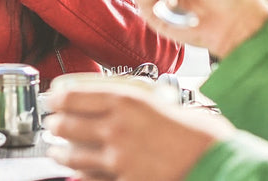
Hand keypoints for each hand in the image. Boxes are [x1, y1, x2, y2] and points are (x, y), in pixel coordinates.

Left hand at [45, 87, 230, 180]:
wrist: (215, 161)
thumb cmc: (195, 131)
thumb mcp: (159, 100)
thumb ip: (128, 98)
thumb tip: (100, 96)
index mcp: (125, 100)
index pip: (69, 94)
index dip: (54, 97)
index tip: (52, 99)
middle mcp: (116, 126)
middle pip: (65, 123)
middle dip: (55, 124)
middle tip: (54, 124)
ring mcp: (118, 157)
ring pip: (71, 154)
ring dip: (59, 152)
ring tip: (56, 150)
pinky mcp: (124, 180)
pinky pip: (89, 178)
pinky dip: (79, 175)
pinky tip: (77, 173)